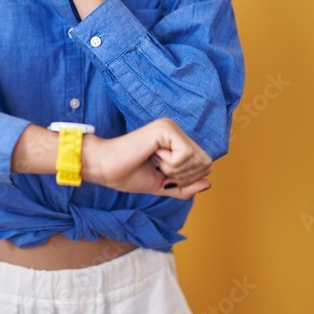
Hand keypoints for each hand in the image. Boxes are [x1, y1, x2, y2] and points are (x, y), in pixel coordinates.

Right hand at [82, 117, 212, 199]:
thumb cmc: (126, 174)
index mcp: (174, 140)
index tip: (162, 174)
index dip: (187, 179)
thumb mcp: (162, 185)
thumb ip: (185, 186)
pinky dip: (171, 165)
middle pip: (205, 163)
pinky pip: (187, 155)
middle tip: (159, 169)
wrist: (104, 168)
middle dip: (183, 176)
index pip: (204, 165)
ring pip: (198, 159)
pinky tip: (153, 155)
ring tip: (154, 161)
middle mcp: (175, 130)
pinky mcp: (166, 128)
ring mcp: (171, 127)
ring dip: (175, 170)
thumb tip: (208, 183)